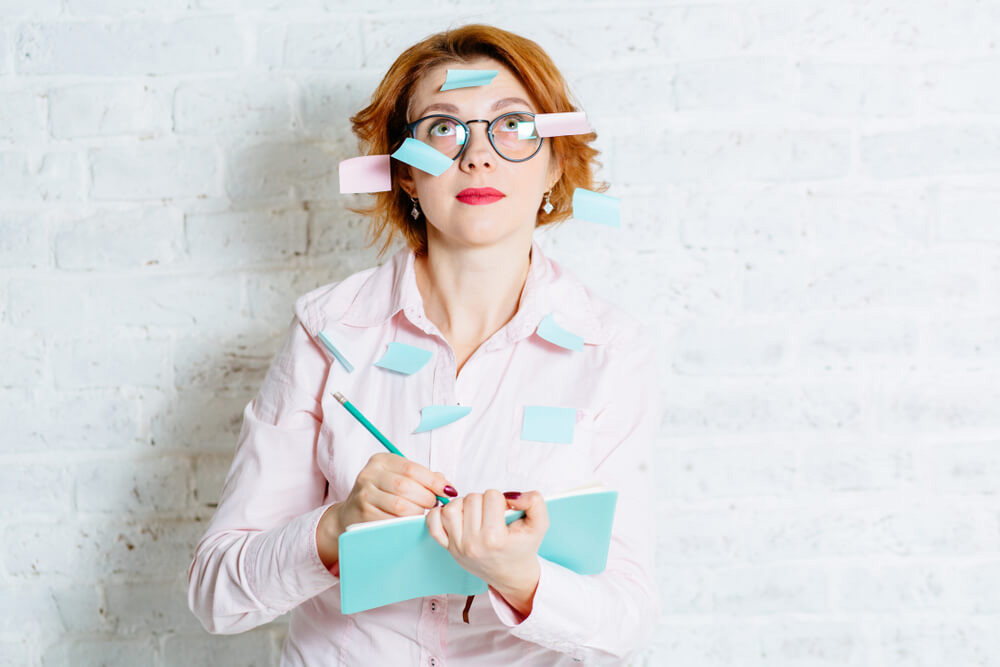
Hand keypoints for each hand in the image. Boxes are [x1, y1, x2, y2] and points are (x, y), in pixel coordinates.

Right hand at [316, 453, 455, 569]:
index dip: (433, 481)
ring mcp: (364, 495)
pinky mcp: (364, 514)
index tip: (448, 491)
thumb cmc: (383, 493)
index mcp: (381, 460)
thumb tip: (447, 486)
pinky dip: (406, 522)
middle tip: (434, 505)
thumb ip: (423, 478)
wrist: (352, 512)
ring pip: (400, 505)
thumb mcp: (399, 477)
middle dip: (426, 498)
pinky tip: (410, 520)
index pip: (412, 469)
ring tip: (422, 512)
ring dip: (418, 512)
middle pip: (406, 486)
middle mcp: (369, 475)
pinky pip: (392, 520)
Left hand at [425, 489, 548, 615]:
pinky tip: (456, 515)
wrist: (512, 574)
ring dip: (464, 504)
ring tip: (476, 512)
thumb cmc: (523, 548)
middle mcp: (473, 543)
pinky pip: (433, 524)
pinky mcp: (448, 548)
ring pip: (452, 508)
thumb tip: (512, 495)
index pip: (492, 496)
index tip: (506, 511)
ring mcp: (457, 546)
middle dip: (484, 501)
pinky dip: (439, 514)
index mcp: (495, 538)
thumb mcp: (539, 525)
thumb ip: (535, 502)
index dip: (502, 499)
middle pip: (472, 499)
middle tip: (493, 514)